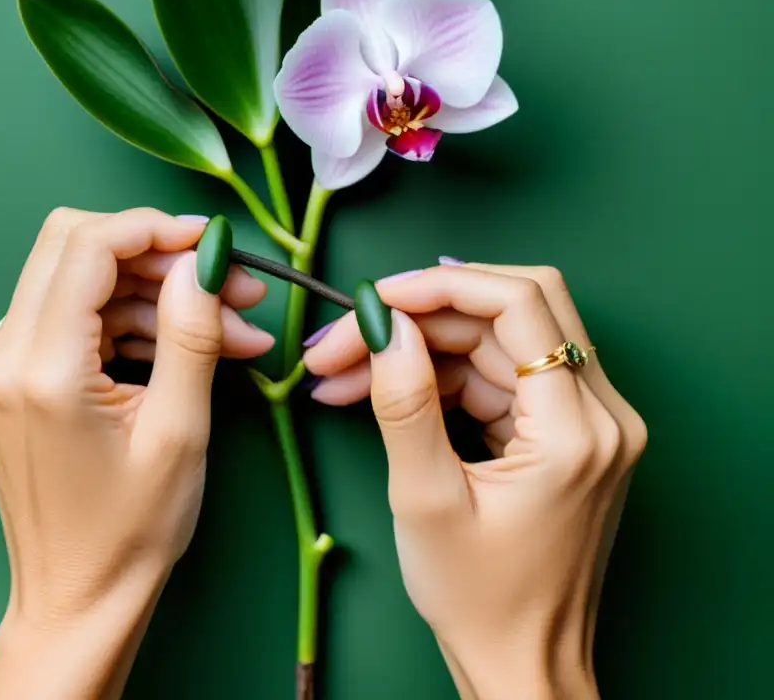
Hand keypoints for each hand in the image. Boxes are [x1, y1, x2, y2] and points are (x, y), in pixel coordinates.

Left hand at [0, 207, 272, 698]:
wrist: (76, 596)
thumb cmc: (129, 531)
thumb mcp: (178, 431)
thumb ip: (189, 334)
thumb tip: (202, 262)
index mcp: (39, 369)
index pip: (86, 247)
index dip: (154, 228)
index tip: (214, 243)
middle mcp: (0, 356)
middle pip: (75, 250)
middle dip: (160, 256)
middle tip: (232, 285)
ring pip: (78, 282)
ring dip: (153, 294)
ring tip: (230, 328)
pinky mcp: (6, 378)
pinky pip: (70, 319)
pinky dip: (128, 323)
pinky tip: (183, 346)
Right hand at [303, 263, 646, 699]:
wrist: (521, 660)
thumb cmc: (481, 600)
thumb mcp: (426, 499)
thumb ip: (404, 403)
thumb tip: (385, 326)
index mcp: (577, 430)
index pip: (520, 304)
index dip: (440, 285)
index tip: (373, 299)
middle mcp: (600, 413)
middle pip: (511, 312)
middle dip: (422, 314)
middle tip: (347, 338)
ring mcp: (588, 421)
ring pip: (499, 342)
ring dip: (422, 347)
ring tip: (345, 372)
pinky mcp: (566, 433)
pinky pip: (502, 377)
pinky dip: (443, 377)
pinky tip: (385, 390)